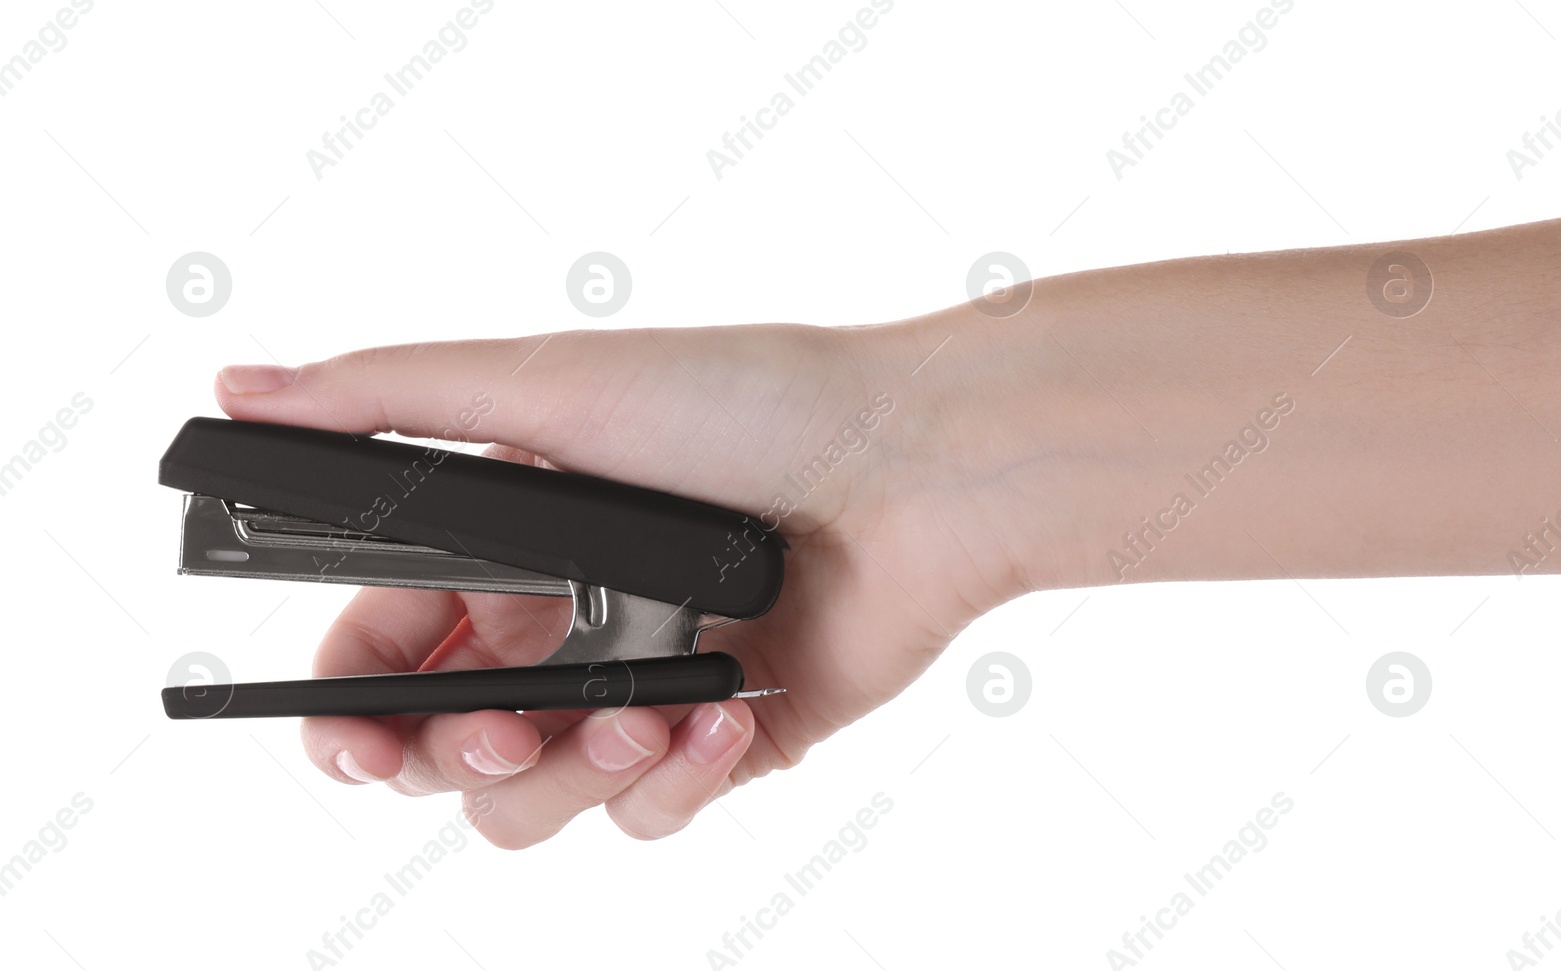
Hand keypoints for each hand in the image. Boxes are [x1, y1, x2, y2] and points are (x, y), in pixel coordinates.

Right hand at [215, 322, 1017, 846]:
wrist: (919, 466)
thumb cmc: (751, 403)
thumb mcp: (554, 384)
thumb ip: (390, 401)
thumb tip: (243, 390)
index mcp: (510, 545)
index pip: (382, 651)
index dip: (348, 705)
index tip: (347, 734)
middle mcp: (565, 623)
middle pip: (442, 749)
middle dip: (452, 757)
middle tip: (507, 724)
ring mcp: (641, 689)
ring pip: (535, 802)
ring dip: (574, 773)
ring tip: (643, 715)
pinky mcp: (721, 744)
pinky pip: (649, 815)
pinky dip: (674, 784)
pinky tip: (718, 722)